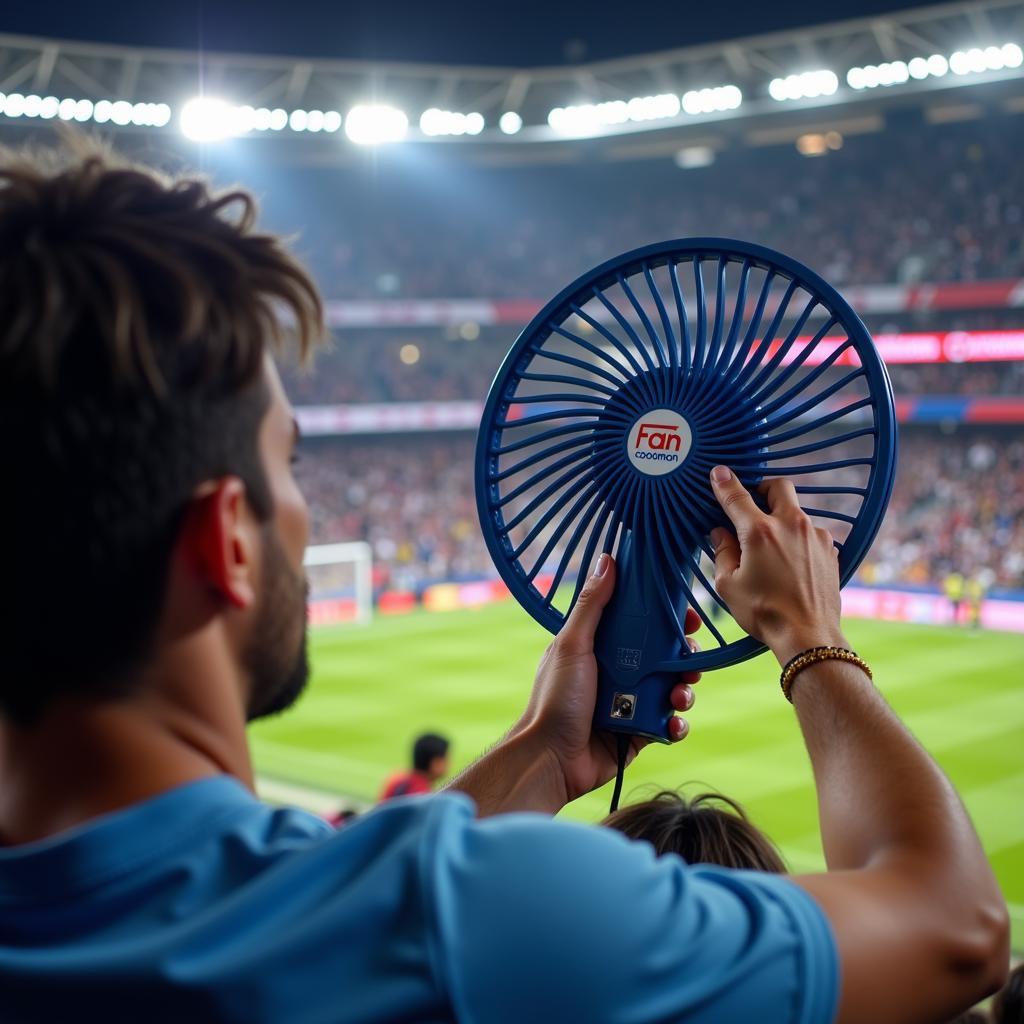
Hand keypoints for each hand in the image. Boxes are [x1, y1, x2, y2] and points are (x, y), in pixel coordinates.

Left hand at [512, 553, 700, 805]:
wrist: (551, 757)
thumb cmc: (554, 699)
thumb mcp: (572, 644)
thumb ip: (592, 605)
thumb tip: (607, 560)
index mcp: (601, 647)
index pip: (642, 625)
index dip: (667, 619)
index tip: (687, 615)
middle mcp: (618, 672)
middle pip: (664, 657)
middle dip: (685, 657)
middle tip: (691, 659)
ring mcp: (630, 703)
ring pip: (672, 689)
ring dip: (684, 690)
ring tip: (680, 695)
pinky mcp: (639, 732)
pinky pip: (669, 724)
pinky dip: (677, 723)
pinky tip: (673, 722)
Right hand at [708, 466, 845, 664]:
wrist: (808, 635)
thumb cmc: (764, 612)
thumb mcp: (728, 585)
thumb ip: (722, 553)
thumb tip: (721, 533)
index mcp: (759, 532)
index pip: (737, 497)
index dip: (724, 482)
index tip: (718, 473)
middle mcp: (790, 526)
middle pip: (779, 486)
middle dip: (764, 488)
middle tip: (753, 502)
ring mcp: (815, 536)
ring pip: (796, 511)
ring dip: (782, 517)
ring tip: (772, 544)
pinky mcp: (830, 550)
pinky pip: (811, 533)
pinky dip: (798, 538)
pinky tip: (790, 561)